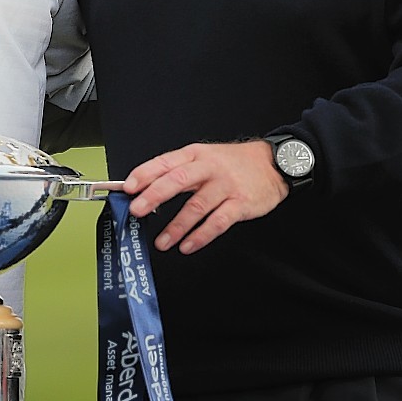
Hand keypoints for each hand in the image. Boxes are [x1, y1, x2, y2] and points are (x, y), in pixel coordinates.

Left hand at [124, 140, 287, 254]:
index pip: (165, 162)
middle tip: (137, 210)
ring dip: (176, 226)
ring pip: (196, 206)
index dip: (145, 174)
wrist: (273, 164)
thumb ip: (178, 172)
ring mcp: (225, 186)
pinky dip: (201, 236)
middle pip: (177, 181)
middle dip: (154, 196)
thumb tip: (145, 191)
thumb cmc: (233, 163)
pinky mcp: (240, 203)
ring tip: (162, 242)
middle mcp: (209, 168)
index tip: (128, 187)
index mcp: (195, 154)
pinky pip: (217, 222)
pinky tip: (188, 246)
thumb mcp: (204, 157)